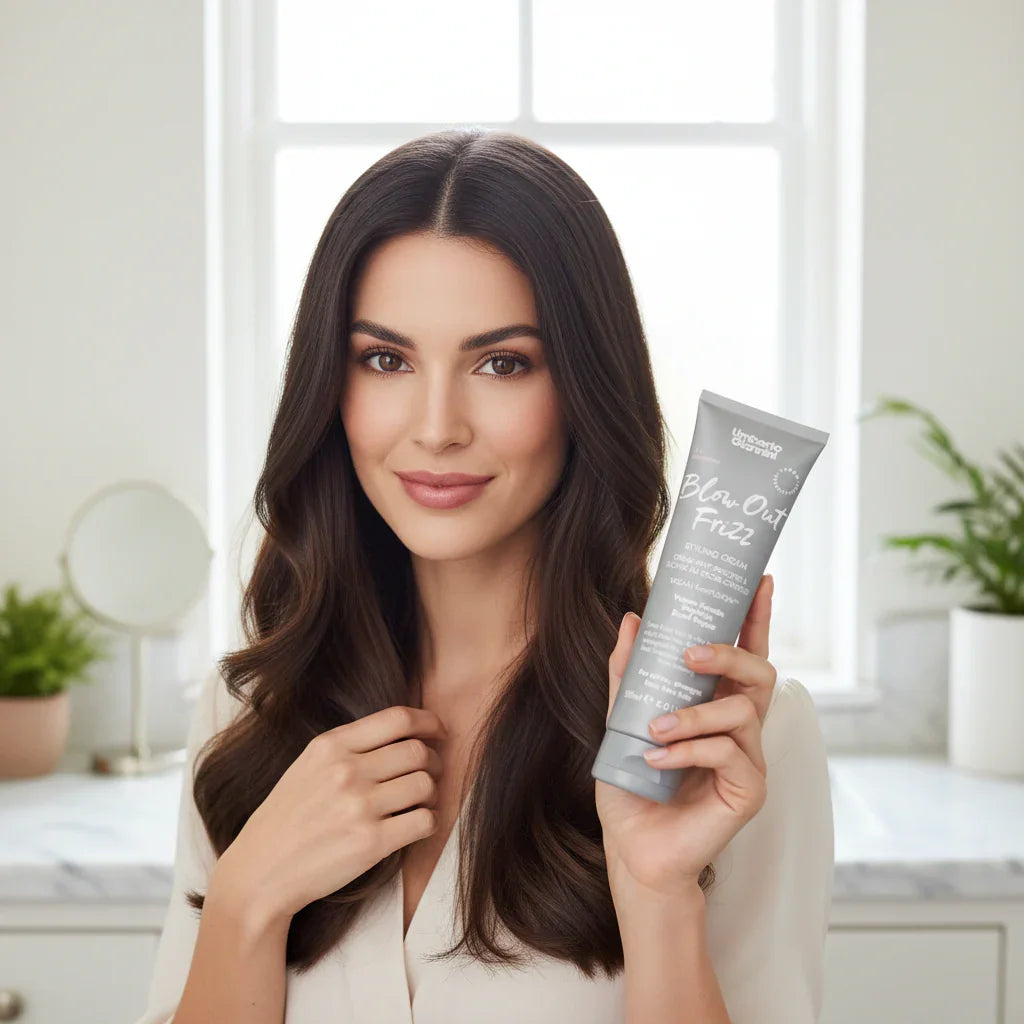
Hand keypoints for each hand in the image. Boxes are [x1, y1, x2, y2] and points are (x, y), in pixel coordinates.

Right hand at [215, 705, 448, 923]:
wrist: (259, 873)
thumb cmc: (287, 819)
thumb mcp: (308, 766)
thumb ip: (349, 747)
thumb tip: (404, 734)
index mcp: (331, 746)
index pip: (398, 718)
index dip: (429, 722)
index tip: (438, 732)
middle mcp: (346, 771)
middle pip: (418, 751)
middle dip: (434, 761)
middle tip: (433, 772)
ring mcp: (359, 807)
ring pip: (426, 785)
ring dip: (431, 793)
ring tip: (420, 802)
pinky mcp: (371, 843)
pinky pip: (424, 821)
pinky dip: (428, 821)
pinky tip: (416, 824)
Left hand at [595, 574, 776, 901]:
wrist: (632, 847)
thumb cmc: (632, 785)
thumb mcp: (620, 720)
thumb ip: (627, 673)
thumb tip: (631, 619)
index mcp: (716, 704)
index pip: (746, 653)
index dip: (757, 618)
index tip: (760, 581)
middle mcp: (740, 726)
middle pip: (760, 672)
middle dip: (729, 654)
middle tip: (690, 654)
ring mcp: (749, 758)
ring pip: (742, 712)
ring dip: (693, 714)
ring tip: (654, 729)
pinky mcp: (749, 789)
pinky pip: (729, 752)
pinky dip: (689, 750)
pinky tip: (657, 759)